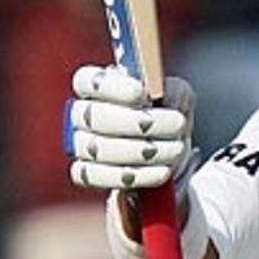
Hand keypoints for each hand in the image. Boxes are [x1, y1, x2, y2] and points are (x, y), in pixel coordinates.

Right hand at [67, 65, 195, 193]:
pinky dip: (136, 176)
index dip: (111, 88)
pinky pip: (102, 177)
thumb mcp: (178, 98)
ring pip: (99, 149)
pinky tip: (163, 171)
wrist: (166, 156)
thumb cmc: (166, 118)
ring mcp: (80, 145)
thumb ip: (173, 91)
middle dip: (137, 123)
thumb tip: (163, 98)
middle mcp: (81, 115)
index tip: (140, 93)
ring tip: (176, 150)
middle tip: (176, 124)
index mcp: (96, 87)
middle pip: (95, 117)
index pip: (87, 81)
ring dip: (142, 151)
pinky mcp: (86, 174)